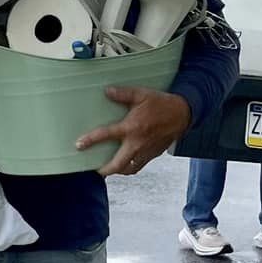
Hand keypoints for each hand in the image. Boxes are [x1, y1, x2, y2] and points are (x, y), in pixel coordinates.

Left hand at [76, 86, 193, 178]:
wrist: (182, 114)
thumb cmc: (161, 103)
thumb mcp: (141, 94)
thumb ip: (123, 94)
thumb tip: (107, 91)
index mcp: (131, 127)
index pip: (106, 135)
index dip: (91, 140)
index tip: (79, 145)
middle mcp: (137, 143)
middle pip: (118, 164)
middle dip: (105, 170)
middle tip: (96, 170)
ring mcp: (146, 151)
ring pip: (129, 169)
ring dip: (118, 171)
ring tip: (110, 169)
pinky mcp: (153, 155)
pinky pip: (139, 166)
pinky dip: (130, 168)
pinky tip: (126, 164)